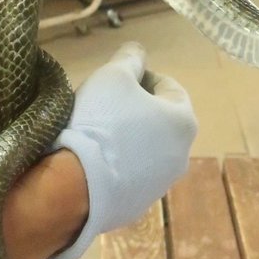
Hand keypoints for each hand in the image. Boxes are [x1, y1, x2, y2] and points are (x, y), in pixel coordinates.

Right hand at [46, 42, 196, 258]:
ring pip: (145, 150)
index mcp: (183, 121)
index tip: (116, 78)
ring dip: (127, 138)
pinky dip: (116, 165)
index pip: (168, 86)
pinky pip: (129, 176)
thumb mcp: (113, 76)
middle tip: (103, 103)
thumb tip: (138, 52)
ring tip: (95, 132)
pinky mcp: (138, 207)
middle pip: (158, 120)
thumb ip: (130, 59)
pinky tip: (92, 160)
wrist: (74, 186)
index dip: (142, 75)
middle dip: (134, 108)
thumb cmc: (100, 122)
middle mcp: (182, 156)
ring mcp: (161, 185)